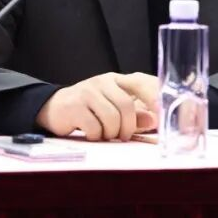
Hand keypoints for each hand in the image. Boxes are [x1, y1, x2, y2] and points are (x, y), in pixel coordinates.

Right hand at [36, 72, 158, 140]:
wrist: (54, 108)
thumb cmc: (90, 110)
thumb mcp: (113, 109)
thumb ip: (134, 115)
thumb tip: (154, 120)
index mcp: (117, 80)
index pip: (141, 81)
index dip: (154, 96)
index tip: (163, 113)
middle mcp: (103, 82)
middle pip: (126, 105)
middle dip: (128, 127)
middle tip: (124, 136)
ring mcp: (87, 92)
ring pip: (111, 118)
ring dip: (111, 133)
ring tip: (105, 134)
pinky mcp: (74, 106)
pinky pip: (94, 127)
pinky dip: (96, 136)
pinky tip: (91, 133)